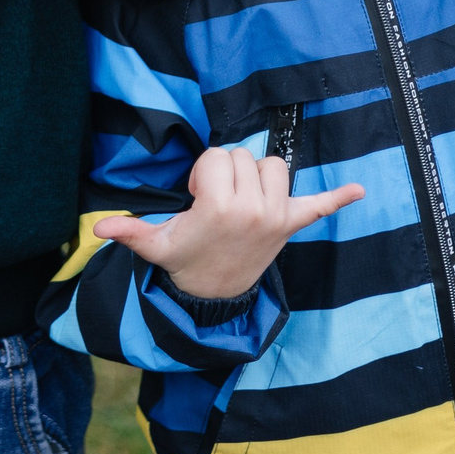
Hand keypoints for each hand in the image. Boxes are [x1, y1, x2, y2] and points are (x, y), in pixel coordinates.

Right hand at [93, 146, 364, 300]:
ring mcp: (276, 216)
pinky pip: (318, 206)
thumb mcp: (155, 246)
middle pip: (244, 156)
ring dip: (258, 175)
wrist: (213, 297)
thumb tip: (97, 229)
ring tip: (241, 198)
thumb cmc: (184, 261)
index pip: (217, 156)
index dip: (203, 171)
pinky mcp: (291, 225)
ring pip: (273, 166)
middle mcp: (254, 208)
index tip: (197, 196)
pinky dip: (338, 198)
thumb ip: (129, 231)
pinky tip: (357, 190)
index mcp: (220, 206)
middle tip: (215, 200)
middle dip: (227, 170)